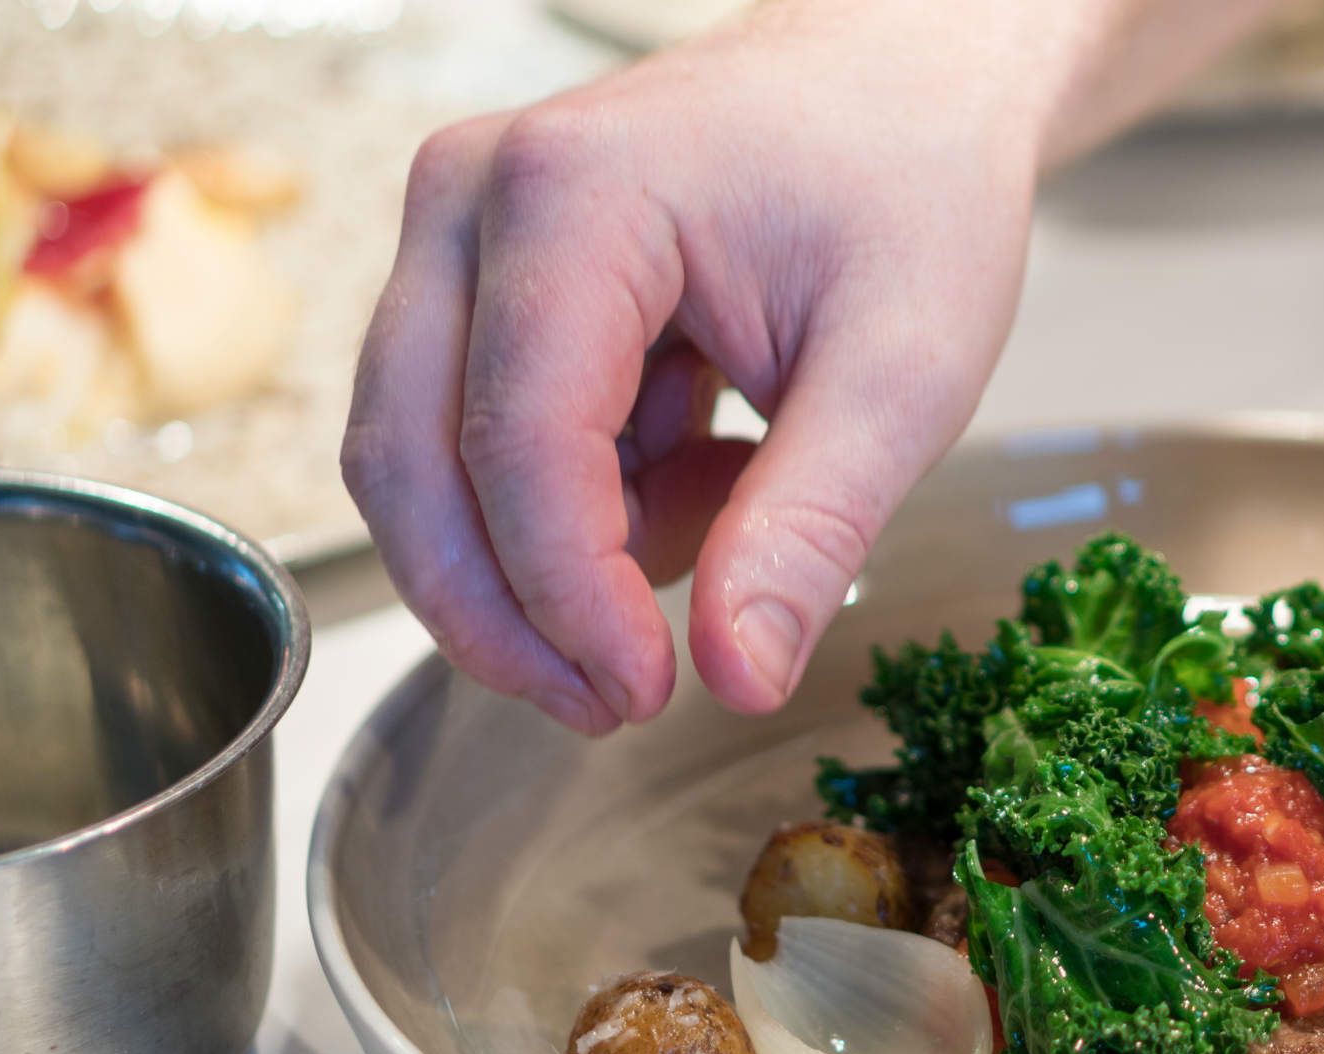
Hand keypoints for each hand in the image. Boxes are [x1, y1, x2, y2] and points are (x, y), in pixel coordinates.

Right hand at [341, 3, 1040, 731]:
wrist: (906, 80)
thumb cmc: (911, 181)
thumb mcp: (904, 370)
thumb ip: (810, 529)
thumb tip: (739, 679)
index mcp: (571, 197)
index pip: (515, 447)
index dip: (567, 601)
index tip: (647, 695)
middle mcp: (472, 202)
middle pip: (412, 466)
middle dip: (509, 616)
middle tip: (620, 702)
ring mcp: (459, 238)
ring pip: (429, 470)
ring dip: (556, 555)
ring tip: (732, 510)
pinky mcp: (477, 284)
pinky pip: (478, 447)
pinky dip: (584, 505)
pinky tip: (708, 460)